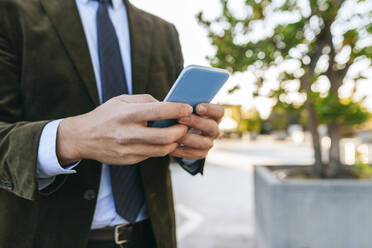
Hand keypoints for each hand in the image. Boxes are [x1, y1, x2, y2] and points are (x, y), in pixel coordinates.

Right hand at [56, 94, 192, 165]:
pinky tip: (163, 141)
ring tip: (177, 133)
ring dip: (174, 142)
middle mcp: (127, 133)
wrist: (82, 138)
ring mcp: (128, 149)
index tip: (188, 108)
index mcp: (126, 114)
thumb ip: (145, 100)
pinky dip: (162, 148)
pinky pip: (152, 155)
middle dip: (181, 130)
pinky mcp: (129, 160)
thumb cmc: (105, 115)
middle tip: (186, 125)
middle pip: (165, 136)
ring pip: (162, 150)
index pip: (159, 111)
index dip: (177, 110)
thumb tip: (168, 104)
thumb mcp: (121, 100)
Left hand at [170, 103, 223, 159]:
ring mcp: (209, 142)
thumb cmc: (181, 116)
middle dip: (196, 123)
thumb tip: (175, 104)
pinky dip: (183, 151)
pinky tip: (172, 146)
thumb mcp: (184, 109)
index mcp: (213, 116)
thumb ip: (184, 106)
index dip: (211, 109)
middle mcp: (214, 129)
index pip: (219, 111)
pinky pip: (195, 154)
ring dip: (189, 138)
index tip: (197, 107)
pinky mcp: (201, 153)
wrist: (177, 131)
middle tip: (180, 119)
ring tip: (175, 135)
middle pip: (212, 127)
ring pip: (205, 143)